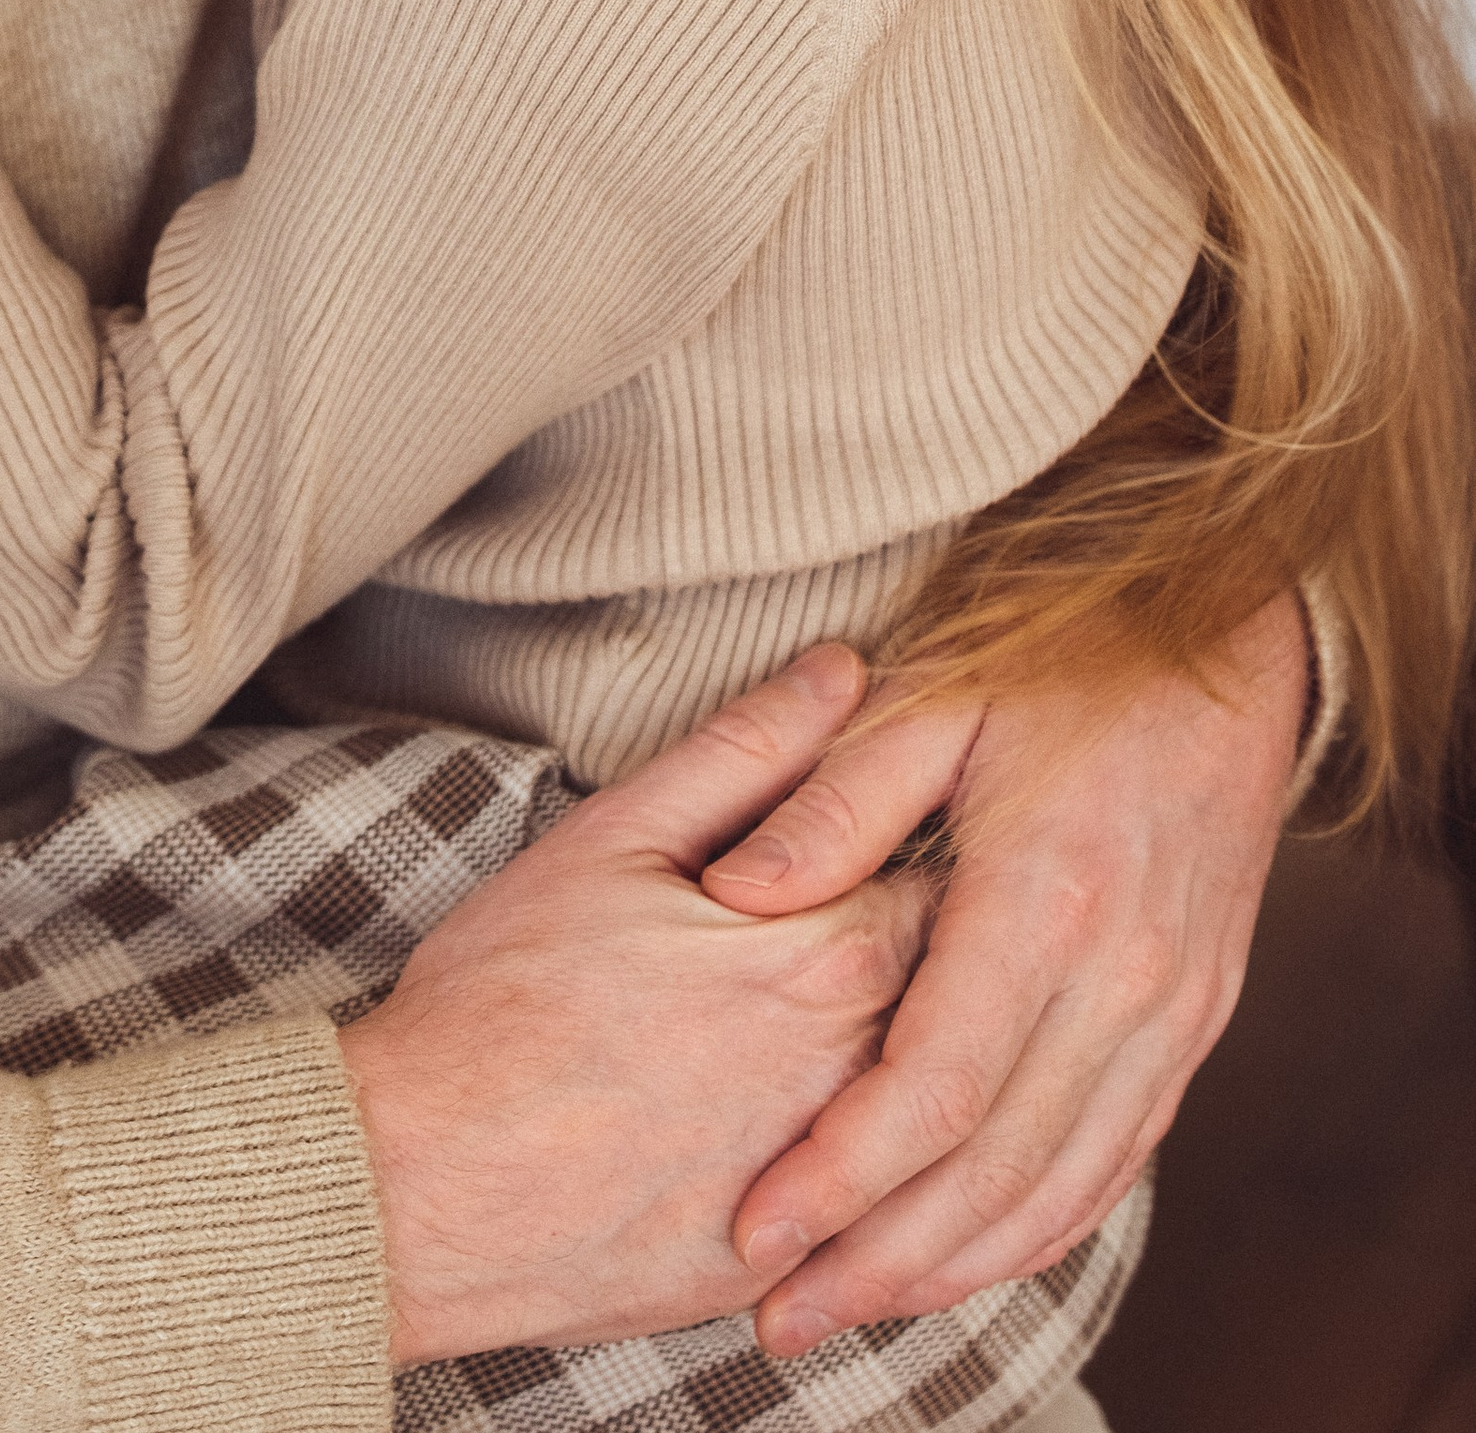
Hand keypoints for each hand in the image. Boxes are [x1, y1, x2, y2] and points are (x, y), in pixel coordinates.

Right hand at [338, 644, 933, 1365]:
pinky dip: (895, 1171)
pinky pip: (896, 1212)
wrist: (424, 1188)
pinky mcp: (805, 1273)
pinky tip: (836, 1135)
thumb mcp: (613, 841)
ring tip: (841, 1031)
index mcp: (834, 954)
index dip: (944, 840)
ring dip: (927, 1063)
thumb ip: (745, 750)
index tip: (918, 827)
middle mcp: (867, 1076)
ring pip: (941, 1110)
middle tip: (893, 921)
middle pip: (968, 997)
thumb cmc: (504, 1002)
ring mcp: (844, 1190)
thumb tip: (845, 669)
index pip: (962, 876)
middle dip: (957, 953)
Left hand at [701, 592, 1307, 1349]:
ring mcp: (1173, 1012)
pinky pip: (1116, 1161)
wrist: (1229, 648)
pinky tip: (967, 1256)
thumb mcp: (934, 694)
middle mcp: (1123, 978)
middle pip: (997, 1168)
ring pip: (1062, 1186)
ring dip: (955, 1266)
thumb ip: (834, 798)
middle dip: (882, 1258)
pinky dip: (1039, 1226)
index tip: (757, 1229)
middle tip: (780, 1317)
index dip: (843, 1174)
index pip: (938, 1085)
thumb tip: (736, 894)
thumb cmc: (1064, 655)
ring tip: (853, 1309)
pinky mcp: (1194, 1024)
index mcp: (1046, 897)